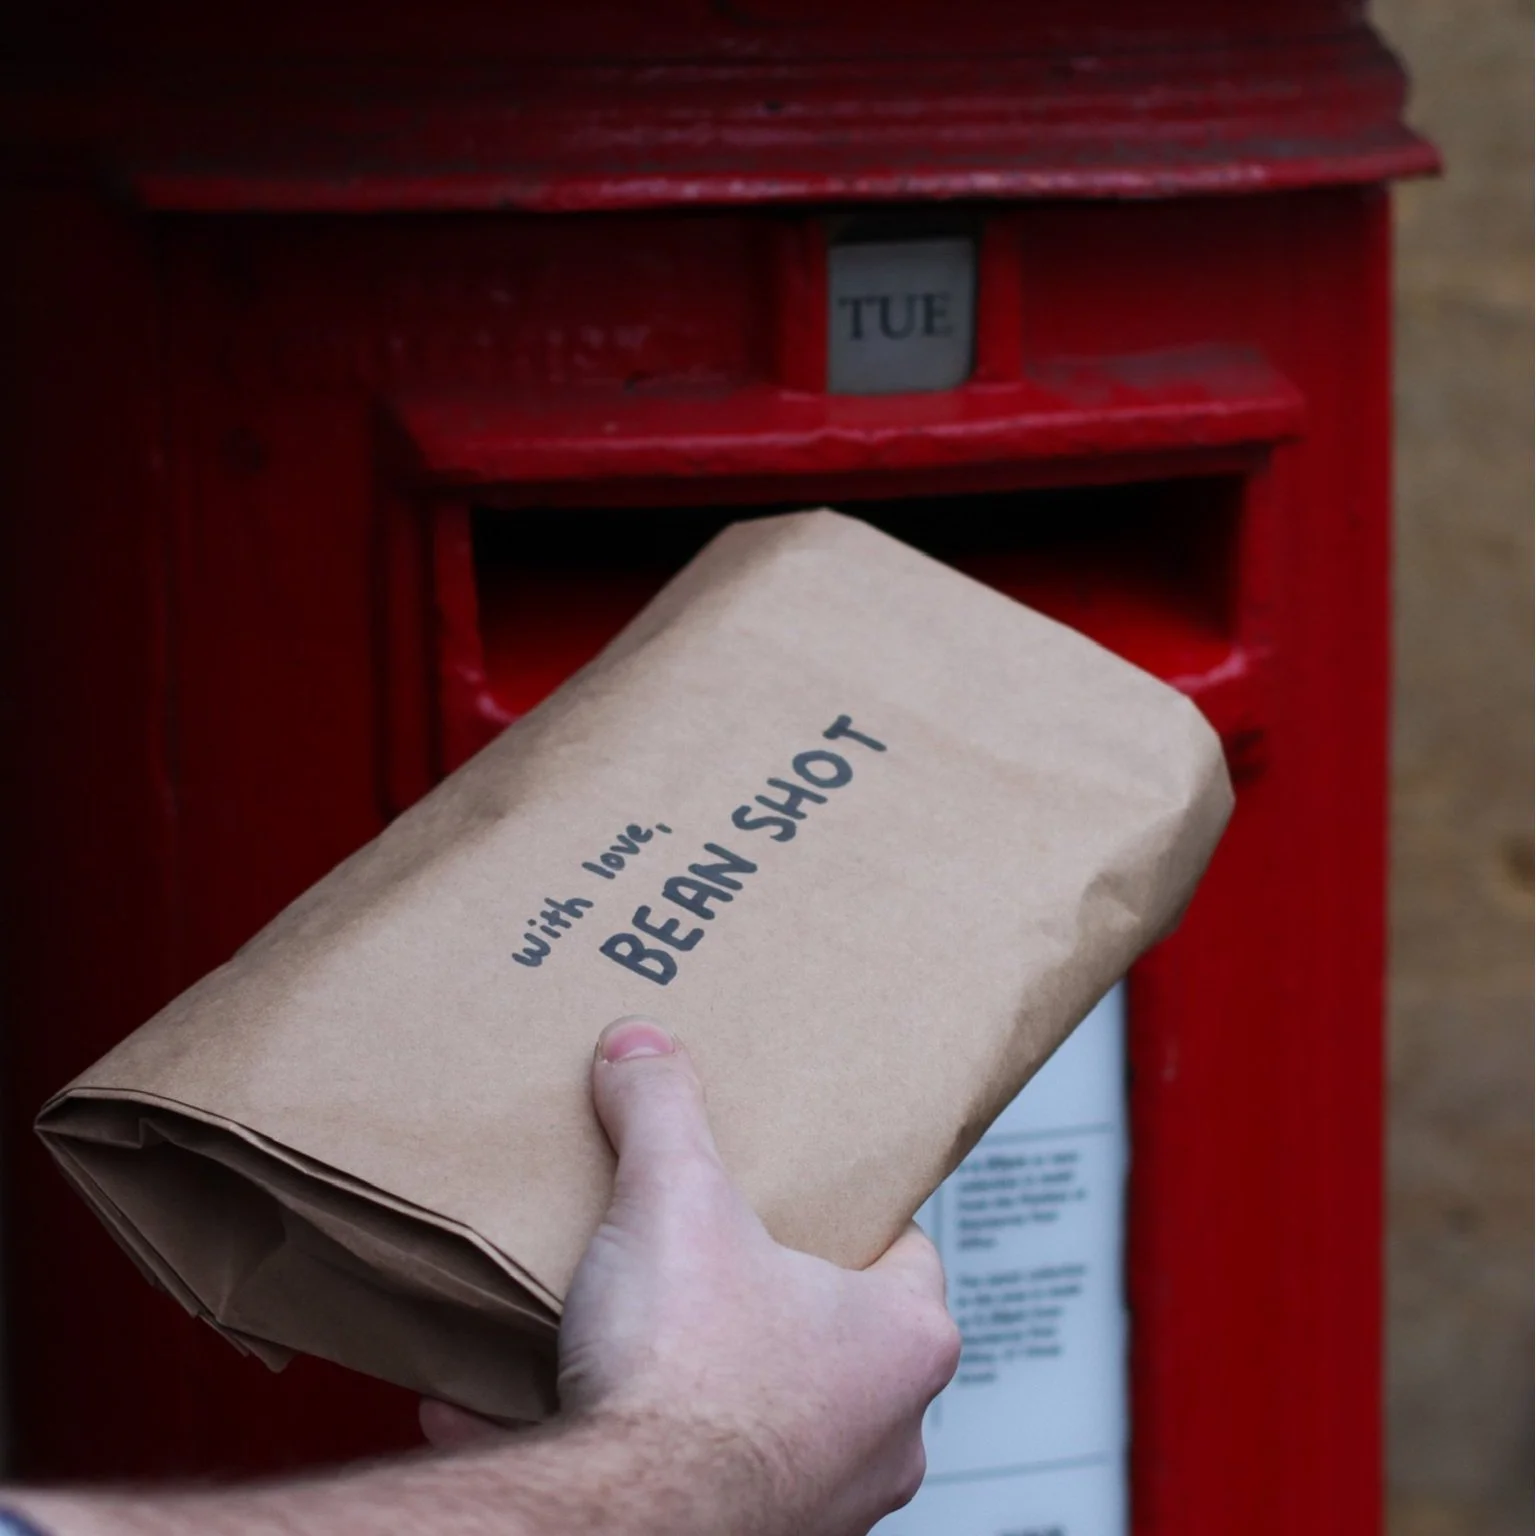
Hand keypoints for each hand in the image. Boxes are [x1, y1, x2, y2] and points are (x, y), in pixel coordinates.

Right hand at [424, 1016, 958, 1535]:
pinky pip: (704, 1474)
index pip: (906, 1251)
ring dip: (712, 1375)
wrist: (615, 1529)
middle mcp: (884, 1436)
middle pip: (837, 1333)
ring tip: (642, 1328)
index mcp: (903, 1341)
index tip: (805, 1195)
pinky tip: (567, 1399)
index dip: (851, 1215)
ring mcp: (824, 1503)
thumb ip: (662, 1111)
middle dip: (769, 1295)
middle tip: (714, 1253)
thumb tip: (641, 1050)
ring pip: (775, 1412)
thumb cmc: (687, 1390)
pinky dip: (644, 1439)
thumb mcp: (673, 1201)